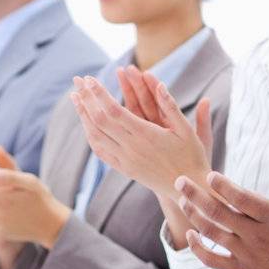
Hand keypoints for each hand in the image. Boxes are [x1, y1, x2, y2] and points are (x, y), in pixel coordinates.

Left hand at [70, 71, 212, 201]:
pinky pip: (101, 152)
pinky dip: (90, 135)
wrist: (189, 189)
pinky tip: (86, 123)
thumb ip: (171, 106)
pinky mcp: (125, 169)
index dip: (99, 94)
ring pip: (96, 136)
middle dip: (87, 98)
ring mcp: (126, 161)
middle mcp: (132, 148)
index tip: (89, 79)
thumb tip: (159, 84)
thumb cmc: (192, 156)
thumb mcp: (186, 130)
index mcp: (146, 135)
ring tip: (75, 97)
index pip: (114, 111)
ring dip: (83, 115)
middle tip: (77, 80)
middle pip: (100, 120)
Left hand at [176, 158, 268, 268]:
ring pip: (212, 232)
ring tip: (183, 200)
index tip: (210, 175)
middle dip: (196, 193)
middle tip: (180, 180)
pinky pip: (212, 260)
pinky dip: (197, 248)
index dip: (222, 185)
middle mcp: (258, 236)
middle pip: (218, 211)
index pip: (241, 197)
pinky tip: (190, 234)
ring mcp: (247, 255)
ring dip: (193, 214)